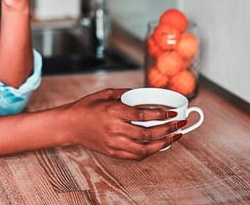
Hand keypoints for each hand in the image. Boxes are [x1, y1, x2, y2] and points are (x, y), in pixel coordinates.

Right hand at [63, 88, 183, 159]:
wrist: (70, 124)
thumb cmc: (86, 107)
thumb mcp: (105, 94)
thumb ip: (125, 94)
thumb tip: (143, 94)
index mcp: (114, 111)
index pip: (143, 116)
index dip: (161, 115)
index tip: (172, 113)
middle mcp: (115, 129)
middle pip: (148, 133)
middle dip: (168, 129)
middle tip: (179, 124)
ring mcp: (114, 143)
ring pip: (145, 148)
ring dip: (163, 144)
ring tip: (174, 137)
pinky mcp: (112, 152)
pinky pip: (135, 156)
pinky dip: (150, 152)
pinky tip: (159, 146)